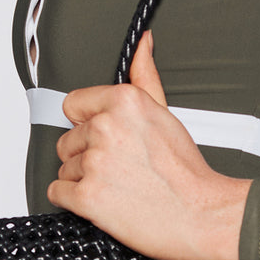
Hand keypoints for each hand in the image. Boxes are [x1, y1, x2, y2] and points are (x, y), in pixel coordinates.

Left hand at [47, 29, 251, 259]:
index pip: (73, 105)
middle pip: (68, 140)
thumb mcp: (166, 112)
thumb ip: (145, 75)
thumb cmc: (186, 172)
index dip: (89, 124)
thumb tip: (142, 44)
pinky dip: (75, 202)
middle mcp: (106, 128)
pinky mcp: (87, 196)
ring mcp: (95, 162)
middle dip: (88, 156)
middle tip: (122, 168)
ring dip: (85, 180)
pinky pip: (57, 193)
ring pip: (64, 168)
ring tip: (119, 186)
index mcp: (123, 102)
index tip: (109, 139)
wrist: (202, 215)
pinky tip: (105, 201)